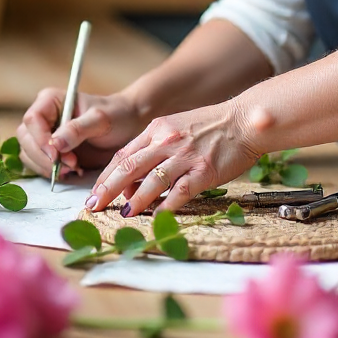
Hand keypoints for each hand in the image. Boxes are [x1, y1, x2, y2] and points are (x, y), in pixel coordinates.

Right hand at [16, 88, 147, 178]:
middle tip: (70, 164)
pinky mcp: (50, 152)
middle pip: (25, 139)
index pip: (32, 120)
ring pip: (28, 154)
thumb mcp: (100, 119)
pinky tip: (72, 170)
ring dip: (46, 166)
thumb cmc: (115, 115)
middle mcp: (43, 117)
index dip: (40, 139)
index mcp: (50, 101)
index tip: (56, 155)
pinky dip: (51, 172)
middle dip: (43, 156)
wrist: (127, 126)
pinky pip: (38, 165)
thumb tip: (55, 144)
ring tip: (74, 167)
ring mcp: (44, 135)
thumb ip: (77, 129)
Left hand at [86, 100, 261, 215]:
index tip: (94, 192)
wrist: (243, 121)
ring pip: (151, 180)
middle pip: (129, 167)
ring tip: (124, 213)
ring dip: (135, 200)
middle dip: (108, 189)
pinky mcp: (203, 170)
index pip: (123, 154)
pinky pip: (180, 191)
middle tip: (93, 206)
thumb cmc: (210, 127)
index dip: (106, 175)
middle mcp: (166, 141)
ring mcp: (185, 156)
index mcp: (156, 129)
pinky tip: (157, 217)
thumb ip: (154, 148)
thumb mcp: (176, 127)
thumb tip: (133, 180)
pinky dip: (166, 206)